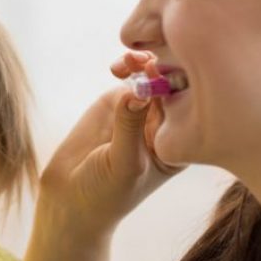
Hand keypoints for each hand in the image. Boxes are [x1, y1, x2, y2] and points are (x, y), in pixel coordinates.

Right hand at [37, 51, 184, 238]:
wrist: (71, 199)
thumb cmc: (107, 194)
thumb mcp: (124, 163)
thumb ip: (130, 127)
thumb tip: (138, 89)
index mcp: (177, 144)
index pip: (188, 109)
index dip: (181, 88)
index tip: (165, 77)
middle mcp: (164, 124)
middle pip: (173, 87)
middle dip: (163, 69)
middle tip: (147, 62)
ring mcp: (141, 111)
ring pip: (150, 77)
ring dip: (143, 63)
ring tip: (131, 60)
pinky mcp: (115, 103)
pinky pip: (128, 76)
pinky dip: (126, 66)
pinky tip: (118, 66)